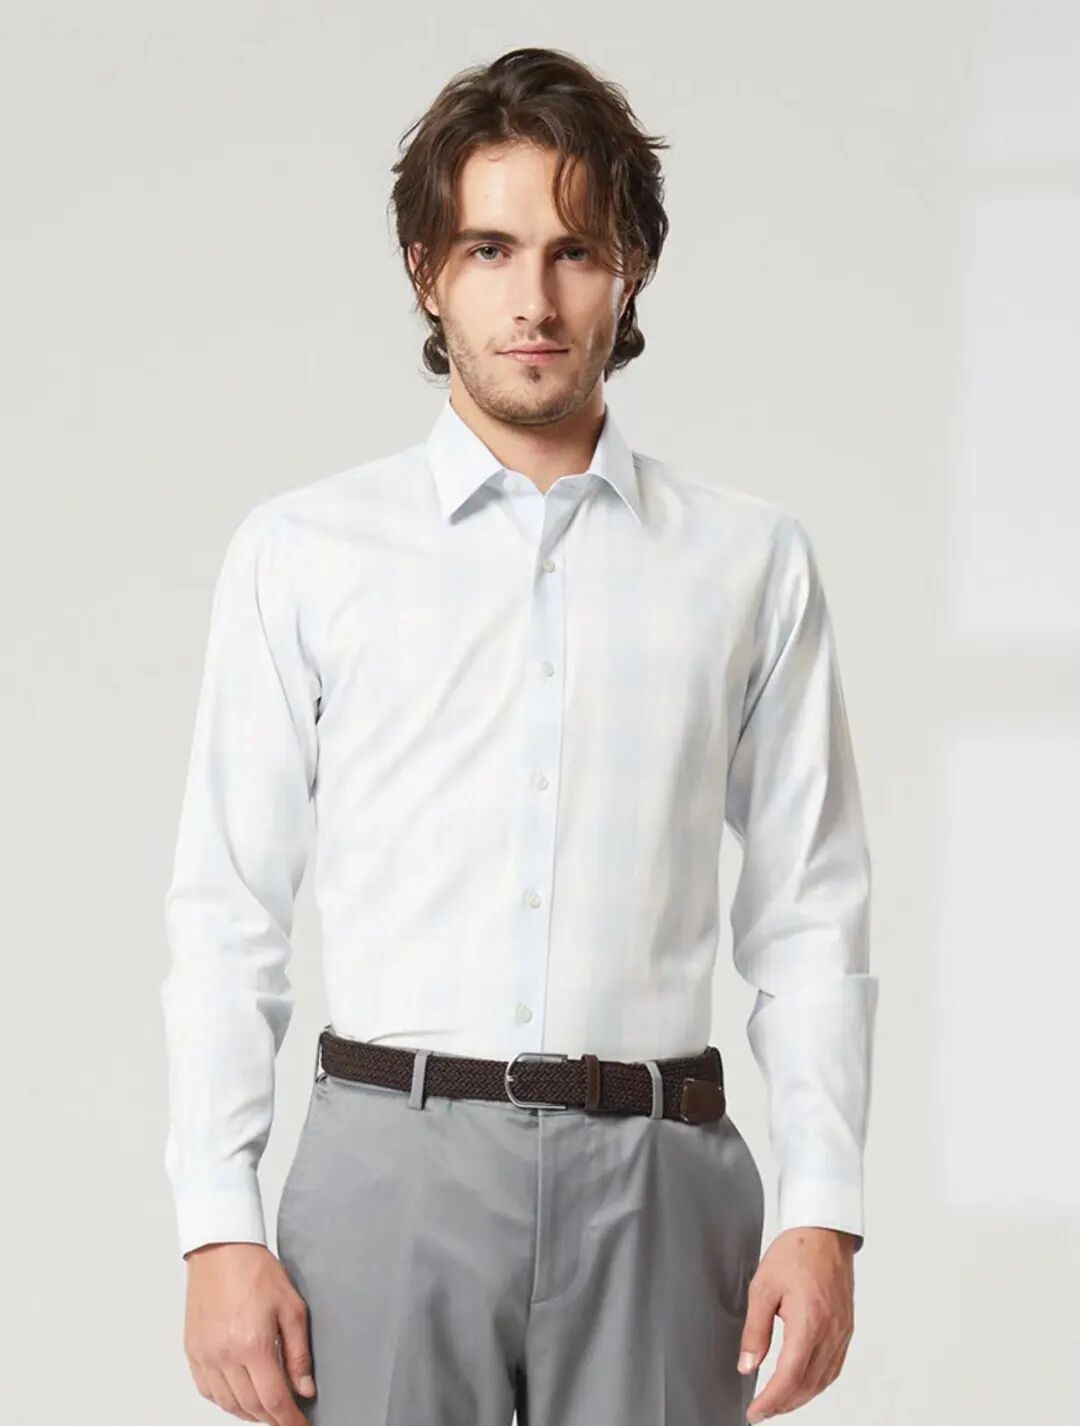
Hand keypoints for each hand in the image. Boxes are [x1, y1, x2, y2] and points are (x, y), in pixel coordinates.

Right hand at [182, 1241, 315, 1422]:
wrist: (221, 1250)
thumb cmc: (256, 1271)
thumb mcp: (291, 1307)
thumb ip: (298, 1353)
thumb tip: (304, 1388)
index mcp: (252, 1345)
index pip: (274, 1400)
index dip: (289, 1420)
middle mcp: (224, 1355)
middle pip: (251, 1406)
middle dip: (272, 1417)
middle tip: (287, 1416)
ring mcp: (205, 1355)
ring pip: (228, 1404)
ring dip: (249, 1412)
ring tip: (267, 1408)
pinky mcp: (192, 1351)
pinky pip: (208, 1391)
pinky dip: (225, 1401)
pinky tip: (239, 1395)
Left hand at [737, 1226, 856, 1421]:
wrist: (824, 1232)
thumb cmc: (795, 1252)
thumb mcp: (763, 1287)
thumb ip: (755, 1330)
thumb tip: (747, 1365)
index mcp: (810, 1322)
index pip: (789, 1377)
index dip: (770, 1400)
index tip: (755, 1412)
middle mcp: (831, 1332)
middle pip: (808, 1385)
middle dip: (783, 1404)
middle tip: (762, 1411)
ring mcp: (842, 1332)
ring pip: (823, 1380)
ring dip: (800, 1397)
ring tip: (778, 1402)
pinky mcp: (846, 1329)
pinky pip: (834, 1367)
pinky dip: (816, 1382)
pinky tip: (802, 1383)